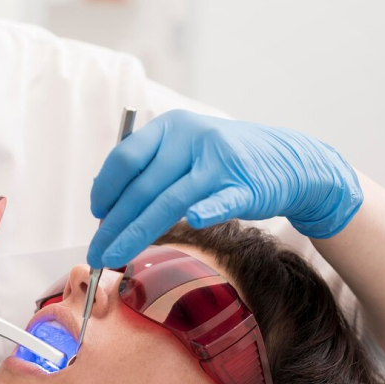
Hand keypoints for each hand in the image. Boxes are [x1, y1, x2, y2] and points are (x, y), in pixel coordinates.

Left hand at [88, 110, 361, 267]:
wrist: (287, 161)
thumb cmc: (223, 161)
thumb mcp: (183, 151)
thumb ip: (149, 172)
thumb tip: (107, 208)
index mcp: (170, 127)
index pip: (125, 158)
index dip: (105, 189)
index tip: (96, 215)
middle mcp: (191, 138)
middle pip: (142, 187)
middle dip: (114, 224)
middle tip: (97, 252)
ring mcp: (220, 161)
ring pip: (170, 201)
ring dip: (137, 233)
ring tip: (115, 256)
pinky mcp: (247, 185)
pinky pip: (222, 200)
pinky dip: (208, 211)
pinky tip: (194, 223)